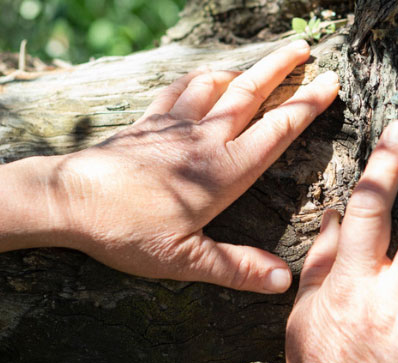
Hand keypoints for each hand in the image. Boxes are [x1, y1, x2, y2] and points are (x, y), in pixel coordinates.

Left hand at [54, 40, 338, 292]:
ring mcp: (173, 128)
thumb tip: (285, 280)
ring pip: (217, 87)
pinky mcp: (146, 125)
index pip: (276, 131)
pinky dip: (196, 80)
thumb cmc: (126, 232)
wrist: (67, 201)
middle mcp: (203, 141)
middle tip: (305, 49)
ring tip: (261, 61)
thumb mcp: (185, 259)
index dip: (306, 106)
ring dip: (243, 70)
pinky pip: (177, 92)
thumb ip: (236, 267)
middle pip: (250, 95)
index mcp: (223, 172)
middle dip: (282, 71)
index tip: (330, 83)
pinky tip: (203, 76)